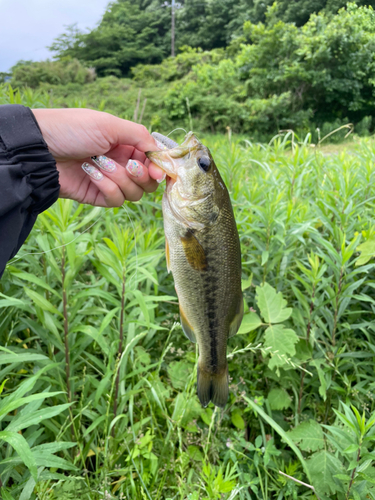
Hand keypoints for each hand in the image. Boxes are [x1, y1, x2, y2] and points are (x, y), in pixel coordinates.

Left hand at [31, 108, 163, 206]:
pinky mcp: (98, 196)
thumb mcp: (110, 124)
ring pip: (135, 193)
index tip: (157, 171)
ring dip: (119, 179)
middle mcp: (122, 163)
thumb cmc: (73, 129)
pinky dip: (107, 187)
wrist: (41, 149)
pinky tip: (90, 174)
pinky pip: (116, 200)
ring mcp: (111, 181)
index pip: (154, 162)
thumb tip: (161, 155)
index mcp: (127, 144)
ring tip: (98, 164)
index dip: (159, 168)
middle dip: (141, 175)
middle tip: (128, 166)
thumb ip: (141, 136)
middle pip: (148, 182)